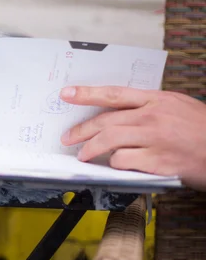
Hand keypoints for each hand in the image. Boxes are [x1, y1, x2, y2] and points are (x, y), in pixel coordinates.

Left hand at [59, 86, 205, 189]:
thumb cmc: (203, 130)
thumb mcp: (178, 107)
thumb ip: (150, 108)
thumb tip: (120, 114)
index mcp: (157, 99)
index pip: (114, 93)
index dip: (87, 93)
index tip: (67, 93)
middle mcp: (153, 116)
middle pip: (105, 120)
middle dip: (81, 130)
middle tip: (67, 137)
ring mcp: (155, 138)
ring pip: (109, 140)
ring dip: (90, 149)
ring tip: (83, 155)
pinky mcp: (158, 161)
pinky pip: (124, 161)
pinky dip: (114, 164)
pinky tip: (113, 166)